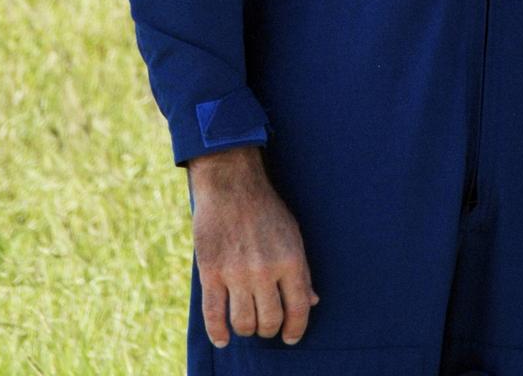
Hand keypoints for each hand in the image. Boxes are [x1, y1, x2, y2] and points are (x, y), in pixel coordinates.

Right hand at [187, 145, 319, 346]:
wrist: (231, 183)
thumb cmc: (265, 208)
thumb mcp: (293, 234)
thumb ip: (302, 270)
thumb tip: (312, 302)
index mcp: (290, 259)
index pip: (299, 309)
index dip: (296, 329)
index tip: (291, 337)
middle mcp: (265, 270)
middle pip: (270, 320)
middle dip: (270, 329)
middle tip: (267, 325)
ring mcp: (236, 272)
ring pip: (244, 323)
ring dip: (247, 329)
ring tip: (247, 322)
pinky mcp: (210, 272)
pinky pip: (213, 315)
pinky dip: (218, 333)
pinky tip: (223, 338)